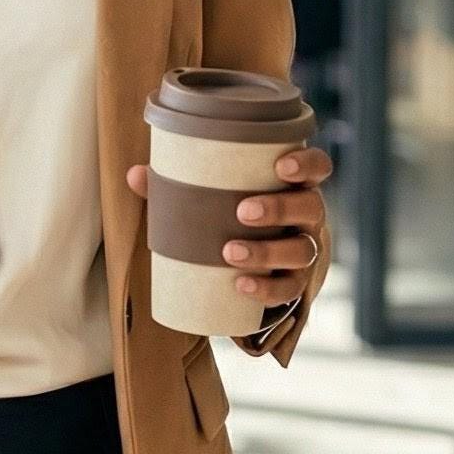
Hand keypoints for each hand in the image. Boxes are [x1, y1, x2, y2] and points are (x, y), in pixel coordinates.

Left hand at [126, 142, 332, 355]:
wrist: (242, 261)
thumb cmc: (226, 211)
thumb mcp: (208, 195)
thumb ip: (176, 183)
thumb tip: (135, 174)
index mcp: (293, 184)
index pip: (318, 166)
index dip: (307, 164)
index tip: (281, 166)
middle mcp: (306, 216)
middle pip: (310, 207)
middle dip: (280, 208)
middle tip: (242, 211)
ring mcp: (304, 250)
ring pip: (302, 250)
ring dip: (268, 251)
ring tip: (230, 252)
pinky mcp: (293, 283)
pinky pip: (289, 290)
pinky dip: (267, 289)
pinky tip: (242, 286)